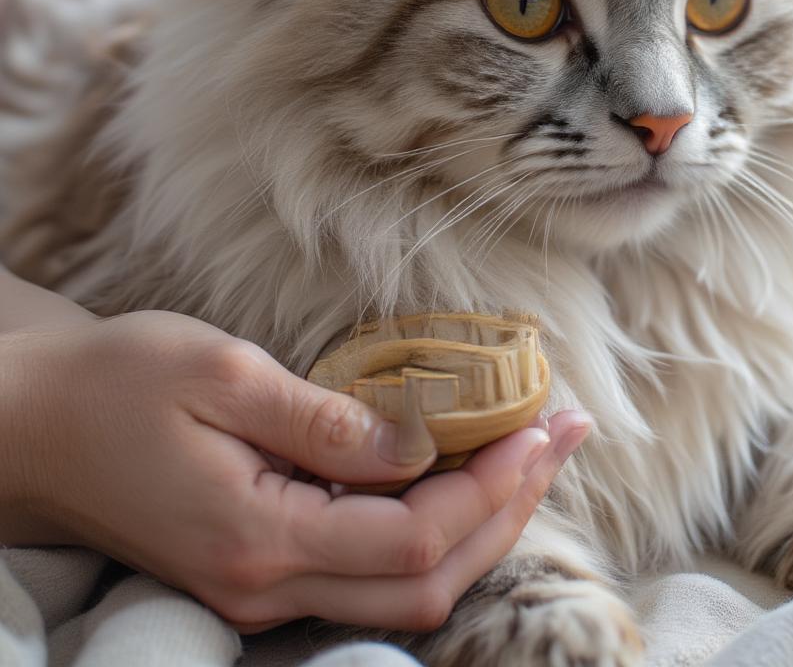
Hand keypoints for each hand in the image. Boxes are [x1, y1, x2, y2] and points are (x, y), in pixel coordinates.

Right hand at [0, 274, 589, 632]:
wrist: (37, 427)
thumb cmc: (121, 383)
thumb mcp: (222, 375)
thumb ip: (325, 419)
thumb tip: (420, 444)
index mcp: (258, 534)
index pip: (414, 539)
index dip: (492, 486)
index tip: (542, 422)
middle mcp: (267, 583)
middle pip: (426, 582)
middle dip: (510, 510)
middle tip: (564, 435)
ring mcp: (263, 589)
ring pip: (407, 592)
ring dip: (484, 525)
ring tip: (536, 453)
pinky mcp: (262, 570)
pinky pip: (373, 574)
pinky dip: (436, 529)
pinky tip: (466, 476)